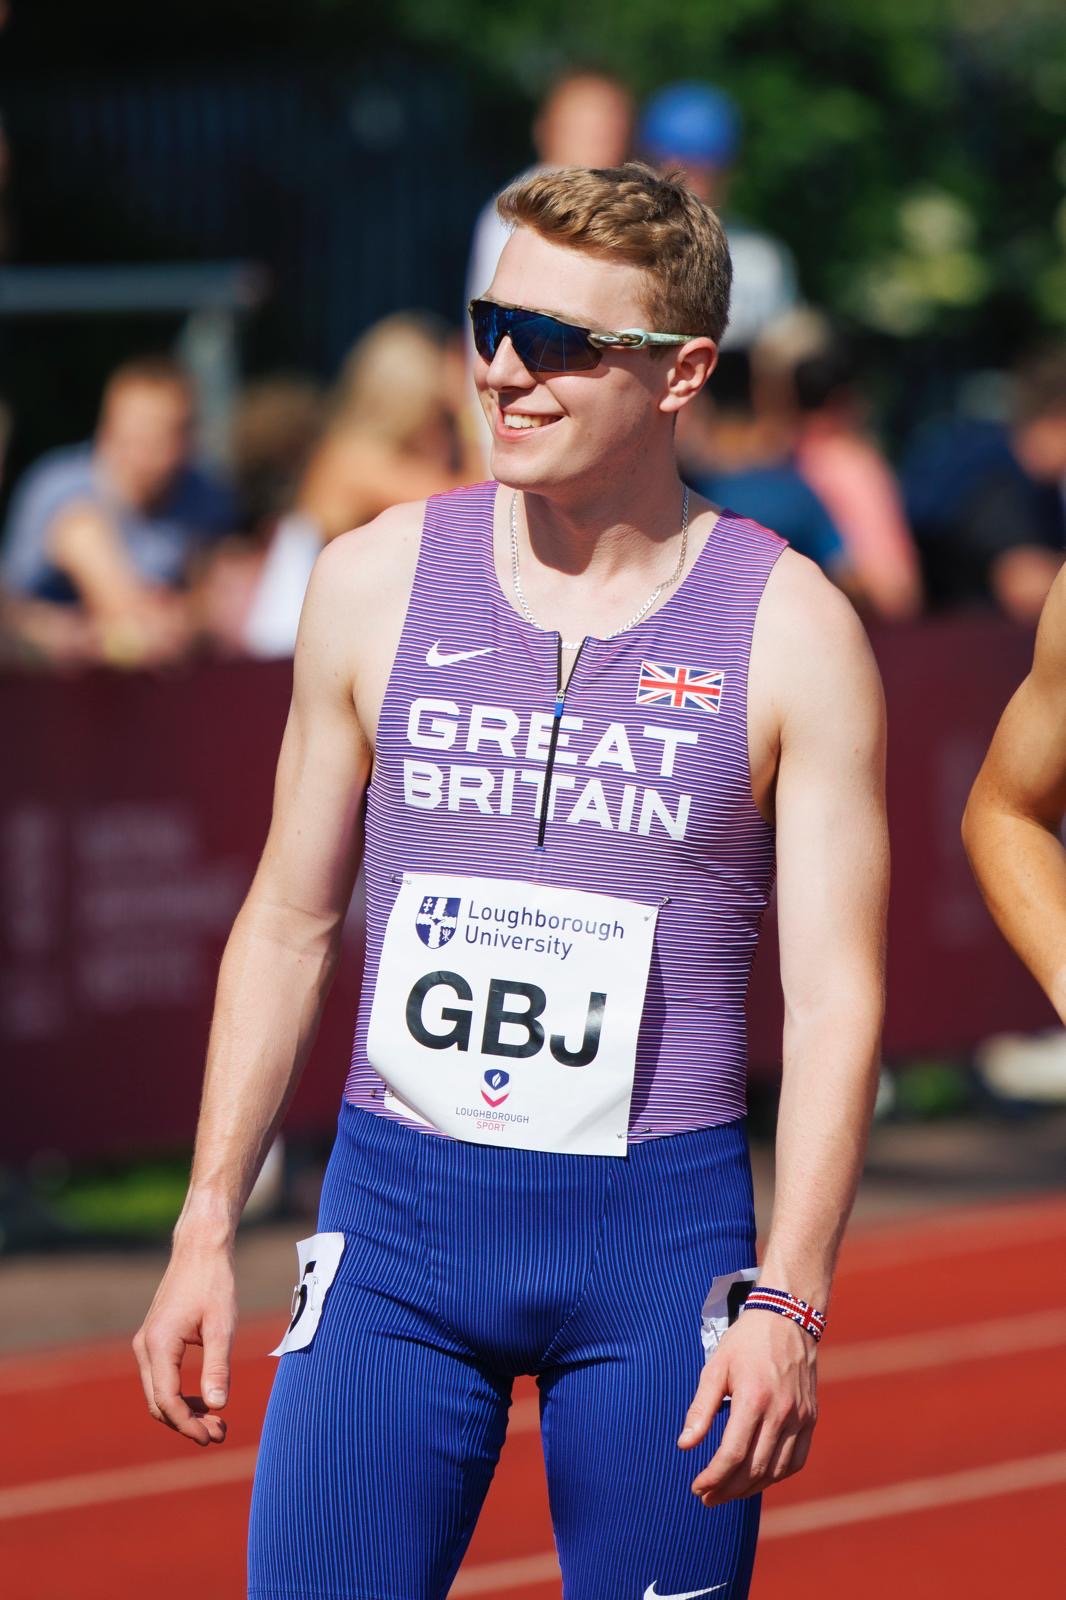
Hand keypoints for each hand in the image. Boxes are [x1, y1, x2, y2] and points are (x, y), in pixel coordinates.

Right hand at [132, 1240, 236, 1446]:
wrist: (200, 1249)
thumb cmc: (214, 1283)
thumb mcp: (222, 1326)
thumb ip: (218, 1367)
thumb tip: (217, 1406)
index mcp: (159, 1344)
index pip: (167, 1400)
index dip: (188, 1424)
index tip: (212, 1436)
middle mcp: (145, 1347)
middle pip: (158, 1403)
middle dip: (186, 1423)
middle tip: (220, 1434)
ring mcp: (146, 1344)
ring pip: (158, 1393)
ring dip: (183, 1412)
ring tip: (216, 1422)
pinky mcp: (154, 1340)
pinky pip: (161, 1378)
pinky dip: (180, 1395)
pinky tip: (205, 1400)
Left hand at [678, 1308, 817, 1505]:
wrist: (787, 1318)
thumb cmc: (745, 1342)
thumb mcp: (715, 1368)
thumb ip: (700, 1409)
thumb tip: (684, 1446)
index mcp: (754, 1398)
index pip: (732, 1454)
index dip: (712, 1477)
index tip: (696, 1487)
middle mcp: (781, 1412)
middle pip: (753, 1469)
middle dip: (727, 1490)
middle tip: (706, 1497)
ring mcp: (800, 1418)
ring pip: (776, 1471)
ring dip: (750, 1489)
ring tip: (727, 1493)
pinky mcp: (811, 1418)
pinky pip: (796, 1461)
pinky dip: (776, 1477)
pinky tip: (757, 1479)